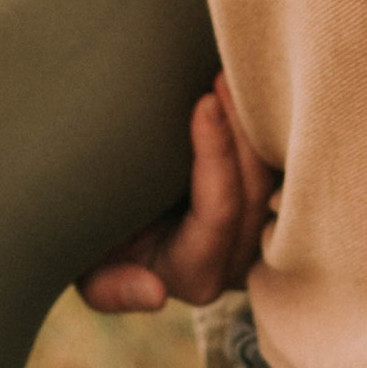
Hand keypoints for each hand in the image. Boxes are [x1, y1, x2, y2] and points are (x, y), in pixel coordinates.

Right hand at [79, 75, 278, 313]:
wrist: (108, 221)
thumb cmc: (91, 243)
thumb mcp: (86, 270)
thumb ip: (111, 290)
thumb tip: (156, 295)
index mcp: (195, 276)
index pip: (220, 213)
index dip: (215, 156)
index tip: (203, 101)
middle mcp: (237, 260)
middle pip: (257, 193)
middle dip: (242, 131)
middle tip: (223, 74)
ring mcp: (258, 233)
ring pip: (275, 179)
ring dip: (256, 124)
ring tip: (236, 72)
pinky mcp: (266, 206)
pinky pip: (280, 168)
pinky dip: (267, 129)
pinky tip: (253, 86)